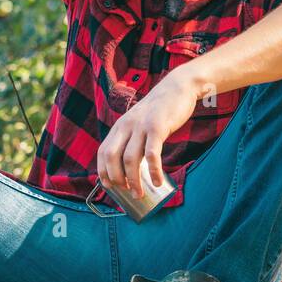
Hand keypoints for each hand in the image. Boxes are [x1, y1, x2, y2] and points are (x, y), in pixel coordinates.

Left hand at [96, 70, 201, 198]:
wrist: (178, 88)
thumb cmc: (159, 111)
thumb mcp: (139, 122)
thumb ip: (133, 139)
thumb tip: (133, 166)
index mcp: (119, 127)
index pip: (103, 152)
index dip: (103, 172)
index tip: (109, 187)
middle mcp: (126, 126)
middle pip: (112, 158)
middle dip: (116, 179)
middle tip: (126, 192)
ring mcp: (141, 126)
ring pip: (130, 159)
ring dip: (133, 180)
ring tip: (139, 193)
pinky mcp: (157, 127)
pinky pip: (152, 154)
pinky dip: (153, 171)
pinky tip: (157, 181)